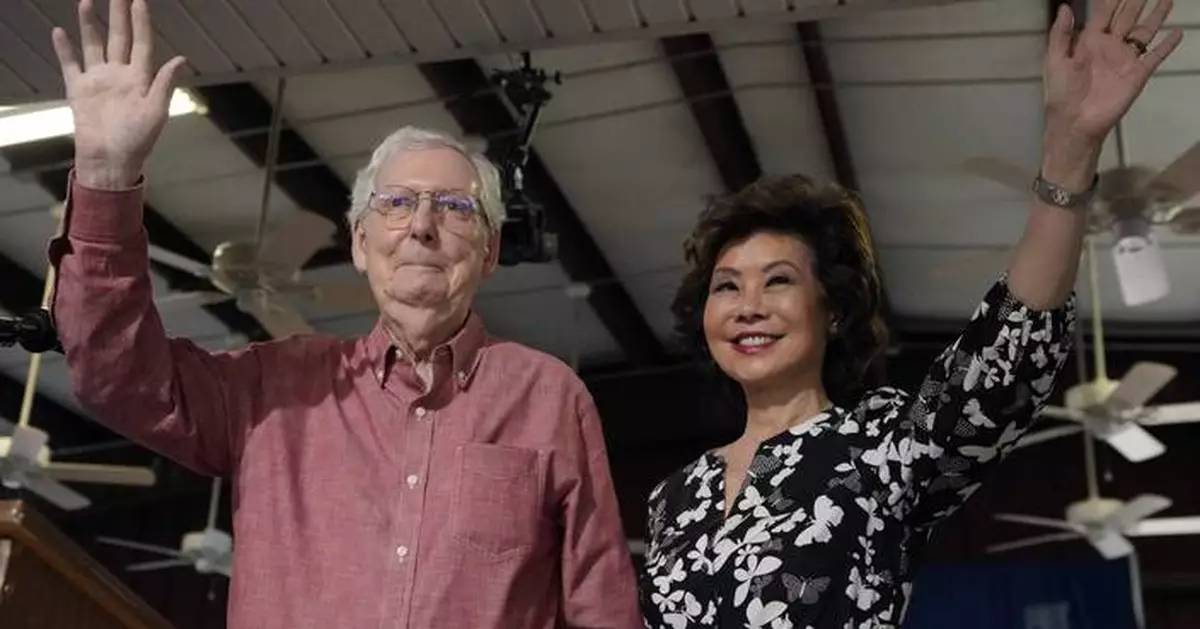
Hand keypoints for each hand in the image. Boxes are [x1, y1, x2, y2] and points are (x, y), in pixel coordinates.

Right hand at [51, 0, 186, 188]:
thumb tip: (181, 59)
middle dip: (118, 15)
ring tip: (87, 3)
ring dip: (90, 25)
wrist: (110, 161)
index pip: (142, 44)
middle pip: (118, 38)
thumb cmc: (138, 140)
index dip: (141, 23)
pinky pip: (70, 64)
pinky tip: (60, 31)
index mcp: (141, 79)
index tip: (139, 1)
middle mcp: (119, 75)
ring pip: (94, 45)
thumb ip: (165, 83)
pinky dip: (64, 49)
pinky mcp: (79, 89)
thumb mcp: (156, 111)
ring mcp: (98, 80)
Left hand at [1043, 0, 1181, 150]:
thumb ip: (1060, 33)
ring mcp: (1125, 60)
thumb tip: (1066, 6)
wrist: (1074, 122)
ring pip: (1144, 31)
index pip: (1105, 13)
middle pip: (1128, 17)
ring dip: (1156, 15)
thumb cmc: (1061, 93)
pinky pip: (1155, 56)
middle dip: (1136, 1)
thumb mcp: (1054, 60)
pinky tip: (1177, 32)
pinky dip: (1167, 45)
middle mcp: (1111, 47)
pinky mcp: (1137, 74)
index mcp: (1090, 42)